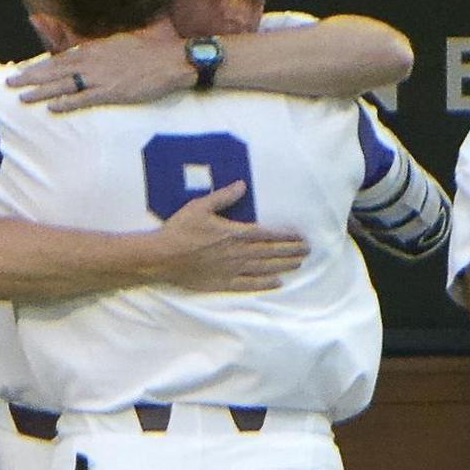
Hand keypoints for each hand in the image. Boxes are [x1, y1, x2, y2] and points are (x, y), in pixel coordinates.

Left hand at [6, 18, 189, 110]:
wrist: (175, 59)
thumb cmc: (156, 49)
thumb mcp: (127, 39)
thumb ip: (109, 44)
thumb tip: (100, 46)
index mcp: (97, 47)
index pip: (62, 56)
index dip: (42, 64)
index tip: (25, 70)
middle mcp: (94, 60)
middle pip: (56, 69)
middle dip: (31, 76)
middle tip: (10, 82)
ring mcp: (102, 76)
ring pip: (63, 84)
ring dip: (41, 91)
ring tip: (22, 97)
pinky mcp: (112, 92)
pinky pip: (83, 99)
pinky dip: (66, 103)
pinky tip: (51, 108)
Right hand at [150, 181, 308, 291]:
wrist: (161, 256)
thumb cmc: (180, 229)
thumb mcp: (201, 206)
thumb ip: (223, 197)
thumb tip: (242, 185)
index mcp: (234, 233)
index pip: (267, 234)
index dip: (286, 236)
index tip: (301, 236)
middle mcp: (237, 253)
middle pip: (270, 252)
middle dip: (290, 250)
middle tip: (307, 250)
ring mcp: (231, 269)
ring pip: (264, 267)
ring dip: (283, 265)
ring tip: (299, 263)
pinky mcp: (223, 283)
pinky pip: (248, 284)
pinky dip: (265, 284)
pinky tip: (278, 283)